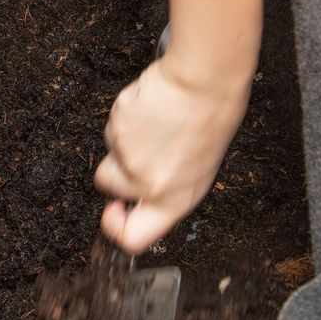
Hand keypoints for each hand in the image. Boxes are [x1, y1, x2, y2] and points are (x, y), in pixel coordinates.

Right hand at [94, 56, 251, 253]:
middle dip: (116, 168)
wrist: (203, 81)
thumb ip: (168, 188)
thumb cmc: (212, 118)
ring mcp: (127, 156)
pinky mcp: (115, 128)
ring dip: (122, 141)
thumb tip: (141, 195)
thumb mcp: (199, 169)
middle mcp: (147, 184)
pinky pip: (111, 126)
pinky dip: (124, 119)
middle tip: (140, 149)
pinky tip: (149, 109)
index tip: (115, 208)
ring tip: (153, 124)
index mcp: (174, 201)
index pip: (132, 238)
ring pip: (110, 152)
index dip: (116, 225)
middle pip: (108, 187)